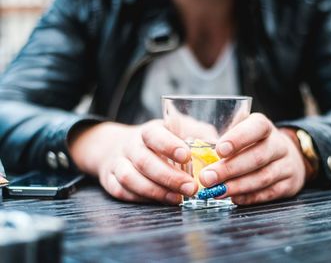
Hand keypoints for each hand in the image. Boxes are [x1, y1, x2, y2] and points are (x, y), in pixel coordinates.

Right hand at [68, 120, 197, 203]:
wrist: (116, 146)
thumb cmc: (159, 140)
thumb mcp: (180, 129)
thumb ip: (199, 134)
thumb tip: (219, 146)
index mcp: (148, 131)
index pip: (154, 134)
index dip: (169, 145)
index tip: (186, 156)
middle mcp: (131, 146)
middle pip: (144, 160)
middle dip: (169, 177)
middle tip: (191, 187)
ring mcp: (118, 163)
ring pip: (130, 178)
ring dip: (155, 191)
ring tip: (177, 199)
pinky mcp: (110, 180)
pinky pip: (121, 191)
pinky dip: (140, 198)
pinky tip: (159, 201)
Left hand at [199, 113, 306, 204]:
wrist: (289, 157)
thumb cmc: (255, 145)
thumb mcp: (244, 132)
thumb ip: (224, 139)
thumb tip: (190, 146)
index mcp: (264, 127)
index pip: (256, 127)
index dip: (238, 138)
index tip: (219, 150)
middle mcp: (279, 145)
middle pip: (257, 156)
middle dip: (229, 169)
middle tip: (206, 178)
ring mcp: (287, 165)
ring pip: (263, 177)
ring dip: (237, 186)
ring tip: (216, 191)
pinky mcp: (289, 185)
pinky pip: (269, 193)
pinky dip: (249, 197)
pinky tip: (233, 198)